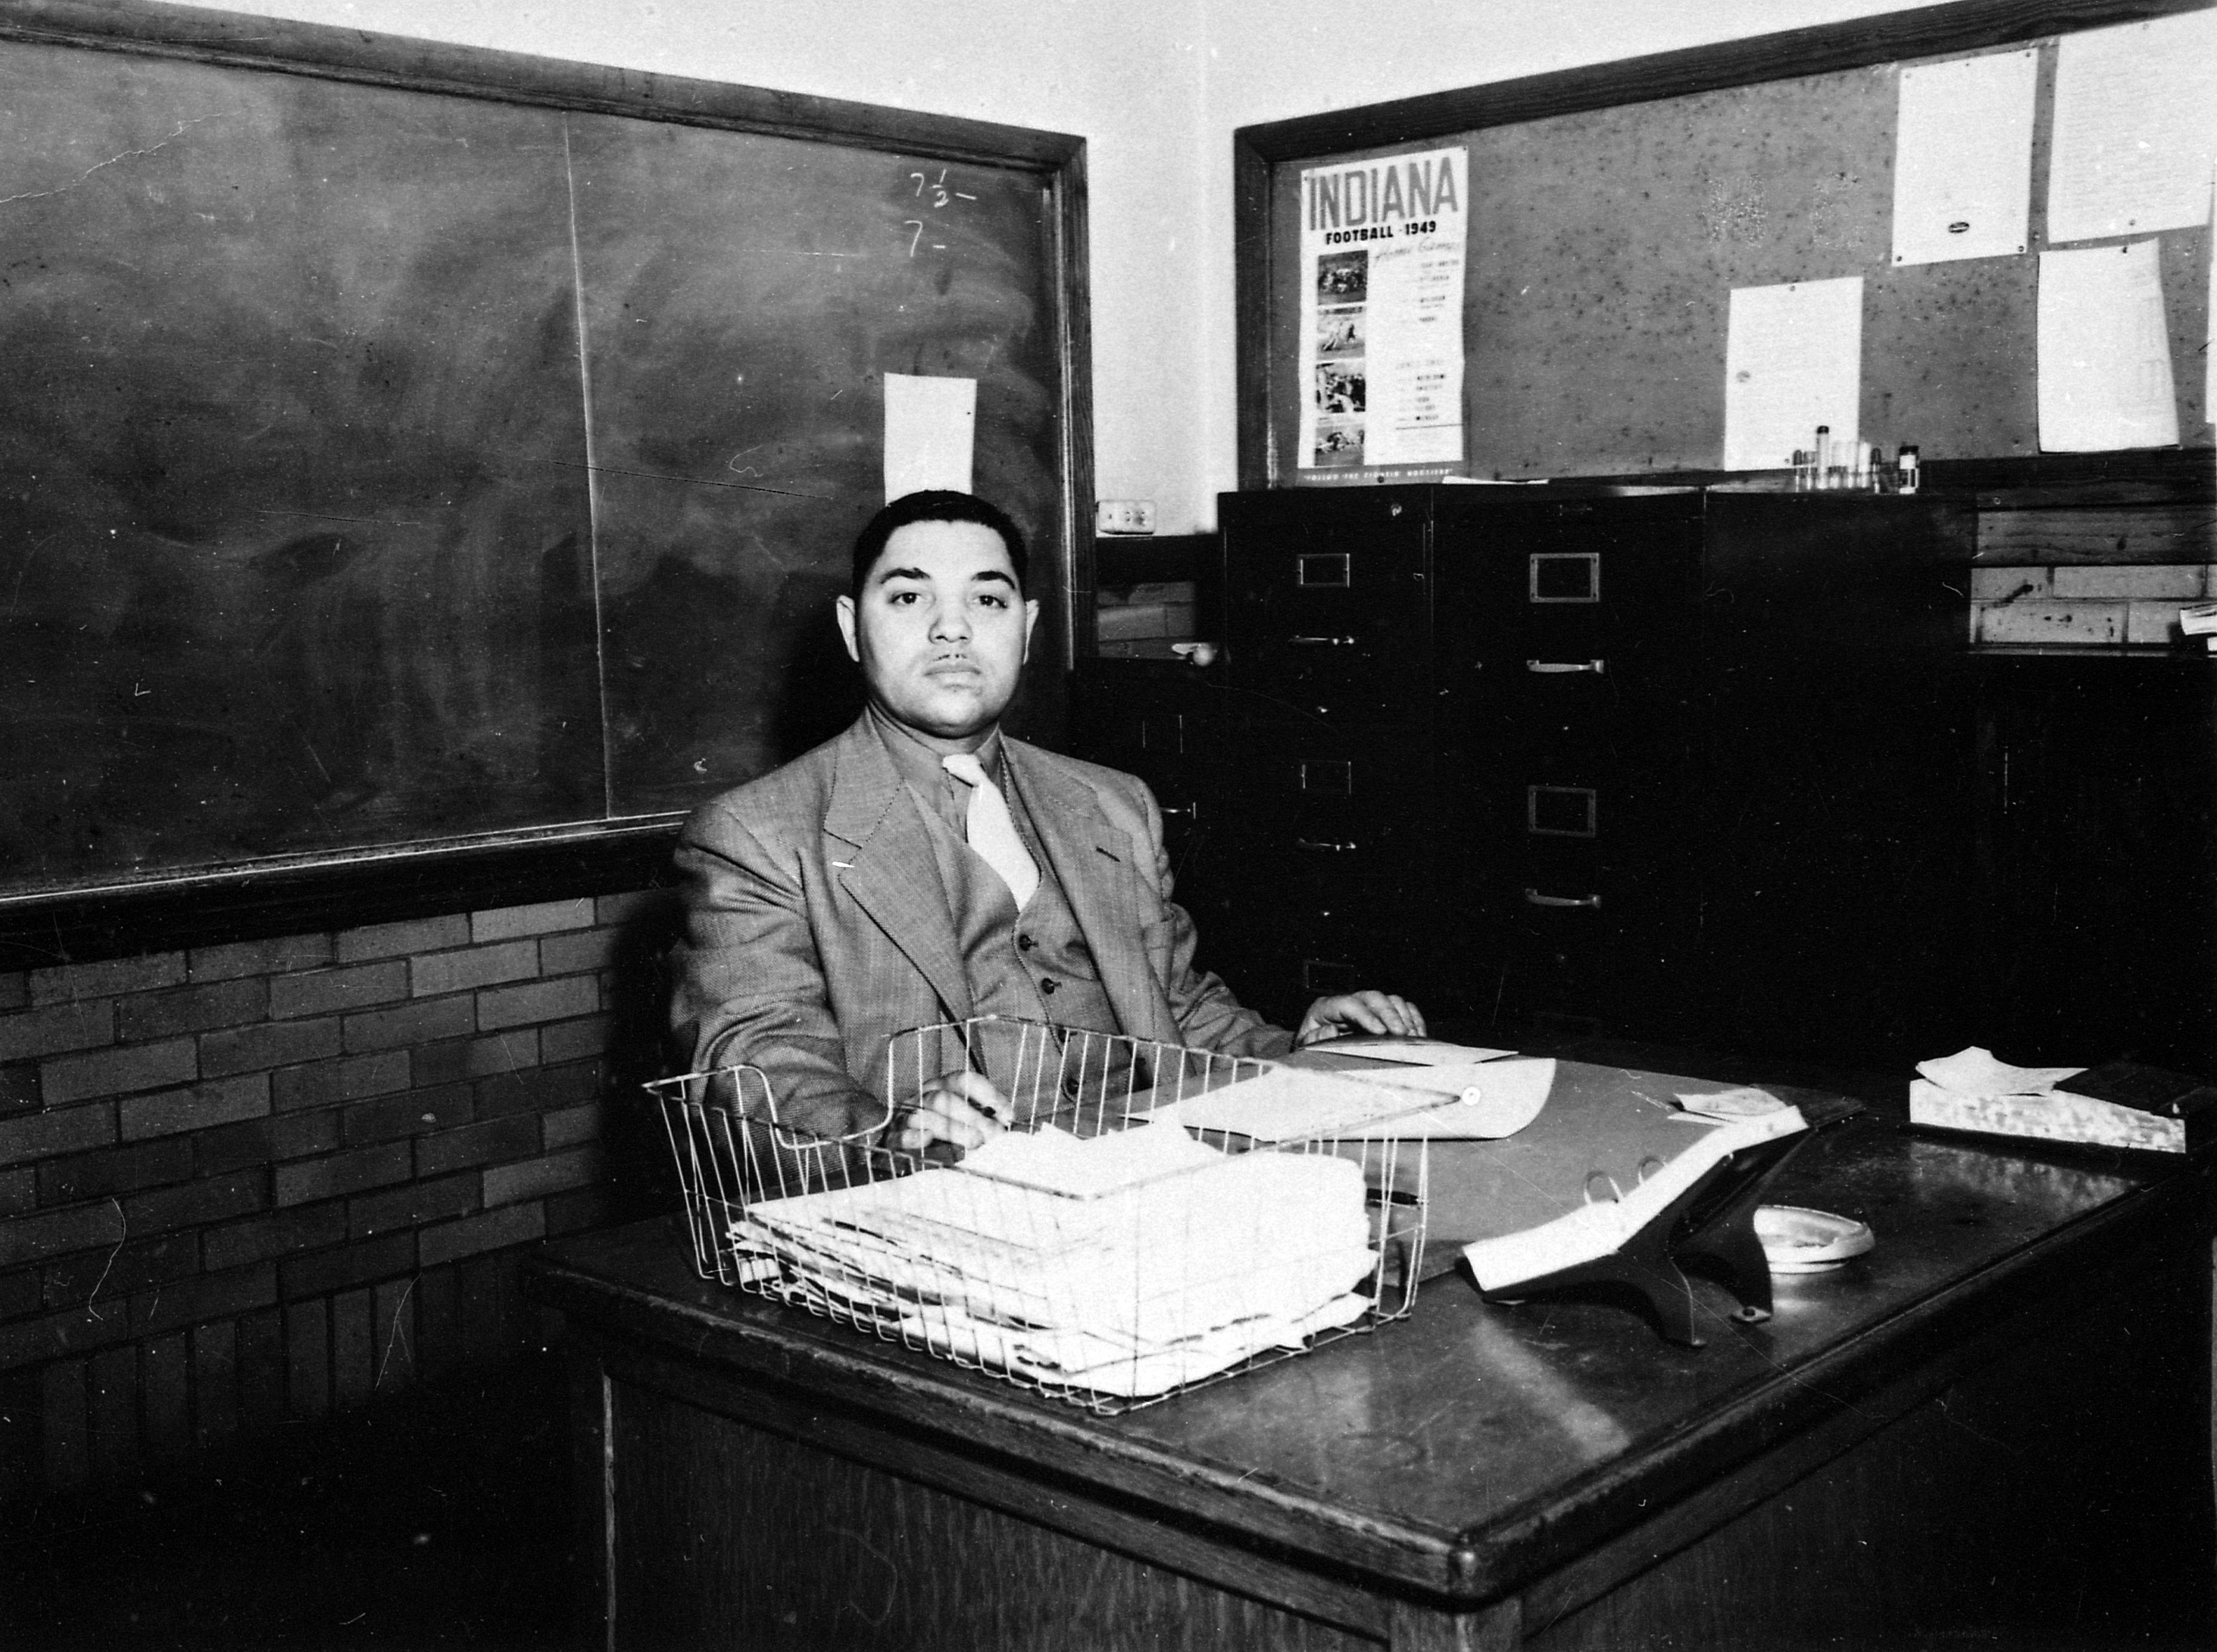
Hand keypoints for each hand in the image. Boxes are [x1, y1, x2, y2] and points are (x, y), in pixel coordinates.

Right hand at [886, 1068, 1011, 1156]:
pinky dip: (913, 1136)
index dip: (988, 1094)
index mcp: (941, 1088)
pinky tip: (927, 1139)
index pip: (964, 1080)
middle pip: (945, 1098)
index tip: (1008, 1116)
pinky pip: (900, 1134)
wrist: (896, 1149)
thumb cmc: (939, 1136)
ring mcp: (905, 1117)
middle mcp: (923, 1097)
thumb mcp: (963, 1124)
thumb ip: (982, 1122)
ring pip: (925, 1114)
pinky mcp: (891, 1138)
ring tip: (974, 1142)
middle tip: (993, 1135)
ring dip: (952, 1128)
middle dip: (972, 1116)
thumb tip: (1005, 1125)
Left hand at [1295, 991, 1426, 1047]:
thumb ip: (1313, 1040)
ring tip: (1411, 1036)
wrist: (1314, 1052)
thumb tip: (1331, 1030)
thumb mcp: (1304, 1047)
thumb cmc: (1310, 1049)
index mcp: (1326, 1008)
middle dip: (1389, 1014)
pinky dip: (1413, 1018)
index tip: (1380, 1031)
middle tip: (1401, 1033)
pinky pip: (1402, 1007)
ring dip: (1404, 1016)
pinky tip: (1418, 1034)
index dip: (1366, 1016)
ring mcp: (1366, 1007)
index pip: (1349, 1004)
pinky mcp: (1380, 1015)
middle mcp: (1348, 1003)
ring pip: (1390, 999)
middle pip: (1373, 997)